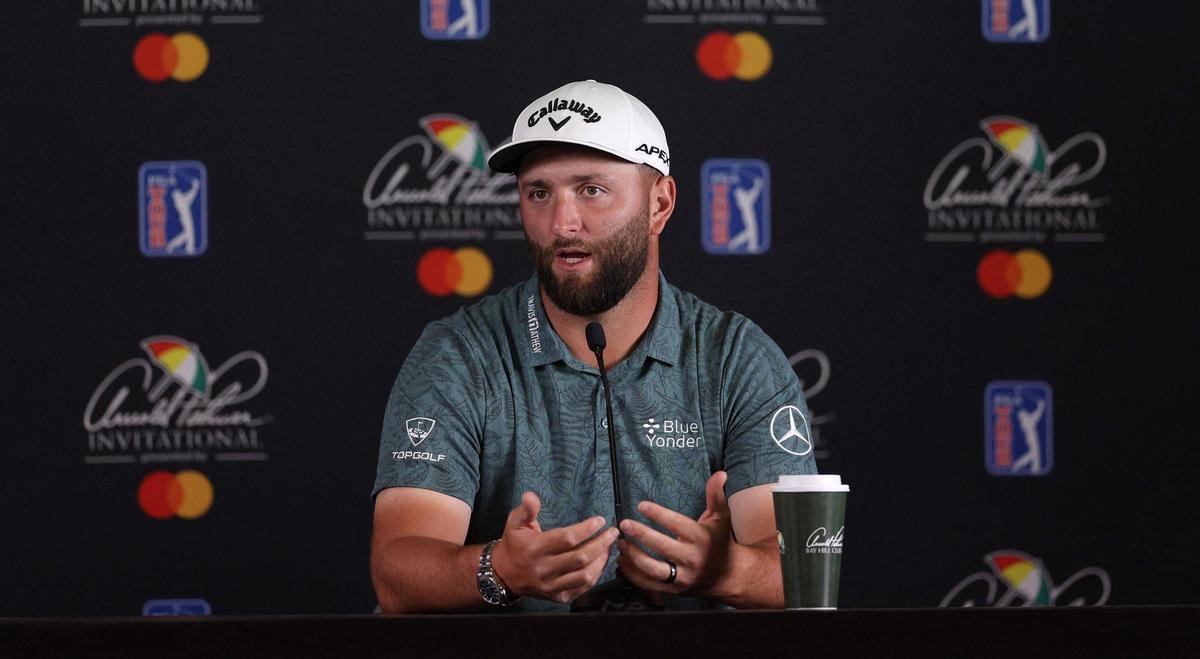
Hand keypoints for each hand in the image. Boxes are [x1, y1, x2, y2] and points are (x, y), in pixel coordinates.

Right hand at [490, 492, 618, 603]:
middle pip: (580, 557)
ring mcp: (551, 586)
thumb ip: (526, 509)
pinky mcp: (558, 597)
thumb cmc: (514, 545)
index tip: (600, 521)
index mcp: (535, 549)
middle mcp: (544, 569)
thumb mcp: (514, 523)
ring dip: (602, 560)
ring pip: (584, 575)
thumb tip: (531, 495)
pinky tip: (600, 563)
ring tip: (609, 547)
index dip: (586, 529)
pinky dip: (596, 575)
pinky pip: (582, 588)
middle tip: (613, 532)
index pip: (567, 538)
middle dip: (601, 543)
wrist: (504, 574)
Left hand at [616, 471, 733, 595]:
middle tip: (624, 524)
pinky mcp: (675, 590)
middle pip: (663, 547)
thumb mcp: (721, 517)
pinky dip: (633, 574)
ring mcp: (684, 577)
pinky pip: (650, 585)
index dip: (658, 514)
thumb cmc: (720, 542)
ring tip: (621, 543)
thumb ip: (715, 495)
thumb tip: (719, 473)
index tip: (641, 505)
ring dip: (634, 556)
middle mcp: (693, 559)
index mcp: (702, 539)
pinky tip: (622, 561)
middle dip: (641, 535)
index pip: (677, 525)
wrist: (728, 576)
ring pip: (654, 569)